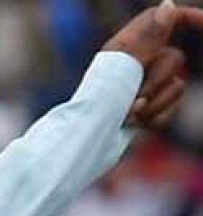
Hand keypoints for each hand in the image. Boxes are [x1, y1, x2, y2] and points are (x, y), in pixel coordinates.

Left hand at [103, 0, 202, 129]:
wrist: (88, 143)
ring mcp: (142, 87)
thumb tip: (168, 6)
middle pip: (174, 58)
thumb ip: (151, 36)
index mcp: (126, 46)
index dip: (186, 17)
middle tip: (132, 98)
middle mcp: (135, 63)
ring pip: (176, 85)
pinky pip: (171, 108)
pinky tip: (136, 125)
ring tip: (129, 114)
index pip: (162, 20)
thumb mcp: (126, 63)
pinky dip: (156, 118)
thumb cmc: (101, 102)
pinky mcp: (146, 109)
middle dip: (157, 82)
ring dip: (156, 103)